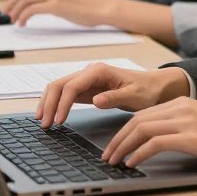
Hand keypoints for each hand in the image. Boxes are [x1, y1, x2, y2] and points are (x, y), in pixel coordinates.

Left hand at [1, 0, 106, 26]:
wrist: (102, 8)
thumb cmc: (87, 7)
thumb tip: (37, 7)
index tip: (10, 7)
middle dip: (12, 3)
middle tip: (6, 14)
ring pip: (25, 0)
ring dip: (16, 11)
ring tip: (13, 20)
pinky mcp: (56, 4)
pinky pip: (32, 9)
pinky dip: (23, 16)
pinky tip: (22, 23)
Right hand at [36, 62, 190, 127]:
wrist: (153, 86)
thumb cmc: (146, 90)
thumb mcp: (134, 95)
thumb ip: (114, 98)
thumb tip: (95, 101)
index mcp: (99, 71)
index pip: (72, 86)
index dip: (62, 103)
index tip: (58, 121)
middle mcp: (88, 72)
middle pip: (59, 84)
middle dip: (49, 103)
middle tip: (44, 124)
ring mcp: (85, 79)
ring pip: (58, 88)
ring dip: (48, 103)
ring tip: (43, 122)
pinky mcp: (85, 89)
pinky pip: (64, 94)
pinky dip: (55, 103)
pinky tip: (51, 115)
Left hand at [103, 98, 196, 168]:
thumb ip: (181, 126)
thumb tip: (158, 141)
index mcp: (182, 102)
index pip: (143, 114)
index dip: (124, 130)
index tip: (115, 144)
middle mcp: (180, 107)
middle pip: (137, 120)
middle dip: (118, 139)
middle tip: (107, 155)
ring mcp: (186, 120)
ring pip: (142, 129)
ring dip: (123, 147)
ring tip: (114, 161)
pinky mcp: (191, 137)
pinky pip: (155, 143)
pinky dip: (139, 153)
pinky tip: (132, 163)